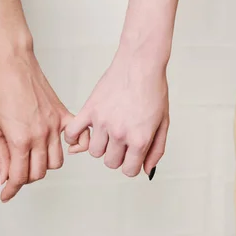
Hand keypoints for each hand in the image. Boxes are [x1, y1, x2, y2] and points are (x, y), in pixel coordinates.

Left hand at [0, 51, 88, 201]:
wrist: (12, 64)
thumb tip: (1, 178)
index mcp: (20, 140)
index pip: (18, 177)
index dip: (10, 190)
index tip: (6, 195)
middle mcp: (41, 135)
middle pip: (38, 173)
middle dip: (24, 177)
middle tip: (14, 172)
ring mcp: (54, 125)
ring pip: (56, 162)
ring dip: (43, 165)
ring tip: (31, 159)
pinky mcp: (62, 115)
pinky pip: (76, 139)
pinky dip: (73, 148)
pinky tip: (62, 147)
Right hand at [64, 51, 169, 177]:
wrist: (141, 64)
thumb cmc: (154, 90)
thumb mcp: (163, 122)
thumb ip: (156, 150)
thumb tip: (146, 171)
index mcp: (140, 139)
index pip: (129, 170)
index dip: (131, 164)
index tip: (132, 153)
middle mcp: (120, 133)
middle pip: (110, 162)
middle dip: (117, 154)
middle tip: (122, 139)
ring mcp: (103, 122)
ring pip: (94, 151)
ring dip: (101, 144)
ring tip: (108, 130)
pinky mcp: (90, 109)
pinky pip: (72, 133)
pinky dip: (73, 138)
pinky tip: (83, 133)